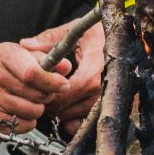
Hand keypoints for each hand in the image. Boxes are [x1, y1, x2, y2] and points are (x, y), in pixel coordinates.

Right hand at [0, 40, 74, 137]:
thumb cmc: (0, 72)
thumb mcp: (21, 57)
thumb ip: (45, 60)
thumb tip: (65, 67)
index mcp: (3, 54)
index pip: (33, 72)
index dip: (52, 81)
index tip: (62, 84)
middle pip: (36, 93)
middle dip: (47, 95)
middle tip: (44, 93)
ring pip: (32, 111)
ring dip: (38, 109)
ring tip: (30, 101)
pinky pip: (23, 125)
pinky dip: (28, 121)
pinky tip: (20, 112)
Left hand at [20, 19, 103, 135]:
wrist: (127, 40)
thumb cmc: (103, 35)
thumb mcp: (78, 31)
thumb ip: (50, 39)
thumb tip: (26, 45)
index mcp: (96, 67)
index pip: (68, 90)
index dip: (51, 93)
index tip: (41, 88)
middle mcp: (105, 86)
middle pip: (70, 107)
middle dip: (52, 103)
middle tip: (43, 95)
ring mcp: (110, 98)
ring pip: (77, 116)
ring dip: (63, 111)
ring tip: (56, 98)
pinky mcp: (113, 106)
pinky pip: (89, 123)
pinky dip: (77, 121)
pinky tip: (70, 110)